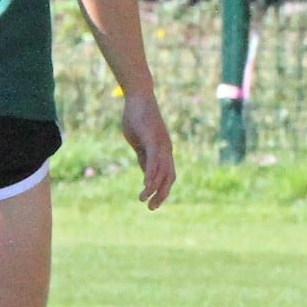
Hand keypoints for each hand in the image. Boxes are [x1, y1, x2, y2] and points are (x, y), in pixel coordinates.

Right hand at [124, 94, 175, 209]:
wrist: (138, 97)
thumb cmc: (138, 118)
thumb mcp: (140, 142)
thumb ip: (144, 156)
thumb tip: (146, 172)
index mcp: (163, 151)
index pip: (167, 175)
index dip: (162, 190)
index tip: (153, 202)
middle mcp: (166, 149)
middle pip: (169, 177)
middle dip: (161, 194)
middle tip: (151, 208)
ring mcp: (161, 144)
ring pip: (162, 171)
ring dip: (154, 187)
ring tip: (143, 199)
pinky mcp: (153, 138)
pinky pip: (154, 159)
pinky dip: (151, 173)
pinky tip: (146, 184)